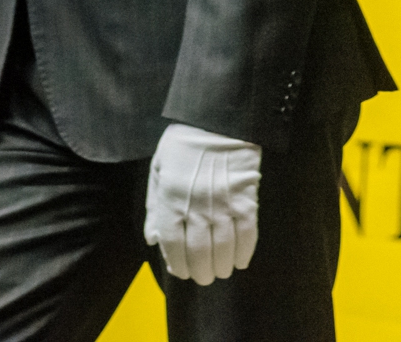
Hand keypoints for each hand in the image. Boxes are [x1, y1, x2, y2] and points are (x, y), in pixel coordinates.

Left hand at [143, 123, 260, 284]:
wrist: (217, 123)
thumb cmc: (182, 146)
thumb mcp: (158, 171)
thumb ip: (154, 207)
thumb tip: (153, 239)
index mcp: (170, 198)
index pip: (172, 242)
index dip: (177, 262)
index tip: (181, 272)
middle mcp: (196, 206)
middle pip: (198, 252)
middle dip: (200, 271)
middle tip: (202, 277)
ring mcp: (222, 205)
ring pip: (223, 249)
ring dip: (221, 266)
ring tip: (219, 272)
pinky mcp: (246, 201)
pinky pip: (247, 235)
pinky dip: (243, 253)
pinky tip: (239, 261)